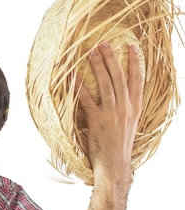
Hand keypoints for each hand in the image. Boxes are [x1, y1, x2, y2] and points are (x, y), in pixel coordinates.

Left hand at [77, 42, 143, 187]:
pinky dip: (78, 87)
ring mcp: (111, 114)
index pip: (137, 81)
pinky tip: (72, 77)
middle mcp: (125, 109)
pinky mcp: (97, 121)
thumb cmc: (118, 149)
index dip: (135, 63)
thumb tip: (118, 100)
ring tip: (91, 52)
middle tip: (104, 43)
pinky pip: (86, 100)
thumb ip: (124, 111)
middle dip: (112, 58)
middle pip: (120, 78)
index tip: (132, 47)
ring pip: (106, 84)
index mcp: (134, 109)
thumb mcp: (128, 127)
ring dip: (98, 66)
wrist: (114, 167)